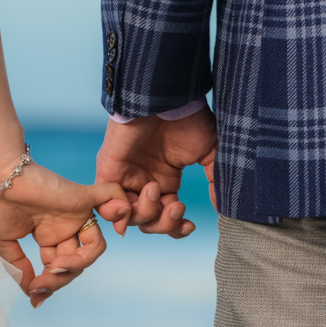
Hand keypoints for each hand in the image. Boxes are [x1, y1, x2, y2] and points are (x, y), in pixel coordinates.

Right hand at [0, 154, 129, 307]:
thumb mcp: (5, 242)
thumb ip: (18, 266)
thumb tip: (29, 289)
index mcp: (47, 235)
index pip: (59, 266)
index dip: (49, 284)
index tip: (34, 297)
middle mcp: (65, 226)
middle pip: (76, 262)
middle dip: (58, 279)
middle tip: (39, 285)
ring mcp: (76, 213)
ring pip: (94, 247)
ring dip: (77, 264)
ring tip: (56, 268)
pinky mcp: (82, 198)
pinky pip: (112, 200)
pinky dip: (121, 211)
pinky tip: (118, 231)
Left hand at [95, 105, 216, 237]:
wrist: (166, 98)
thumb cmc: (188, 119)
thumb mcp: (210, 152)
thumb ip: (214, 181)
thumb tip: (222, 207)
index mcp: (166, 180)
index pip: (166, 216)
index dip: (176, 228)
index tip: (190, 225)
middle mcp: (145, 182)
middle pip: (148, 223)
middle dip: (164, 224)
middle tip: (176, 207)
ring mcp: (126, 177)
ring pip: (128, 218)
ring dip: (145, 214)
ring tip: (156, 189)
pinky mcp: (108, 171)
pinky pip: (104, 204)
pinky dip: (117, 214)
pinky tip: (130, 207)